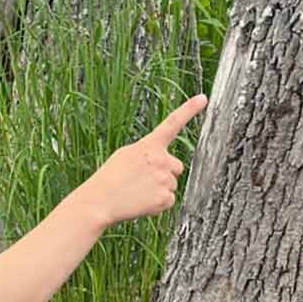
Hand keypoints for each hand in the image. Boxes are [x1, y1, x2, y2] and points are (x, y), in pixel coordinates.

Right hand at [74, 94, 207, 227]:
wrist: (99, 201)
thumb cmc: (109, 178)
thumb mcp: (126, 155)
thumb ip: (148, 152)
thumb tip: (161, 160)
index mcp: (149, 145)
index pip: (172, 123)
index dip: (189, 109)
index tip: (202, 98)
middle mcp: (161, 160)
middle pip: (176, 166)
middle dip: (165, 172)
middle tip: (143, 179)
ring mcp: (165, 180)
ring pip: (171, 184)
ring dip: (159, 188)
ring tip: (138, 191)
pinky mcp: (166, 199)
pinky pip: (169, 200)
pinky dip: (158, 203)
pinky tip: (141, 202)